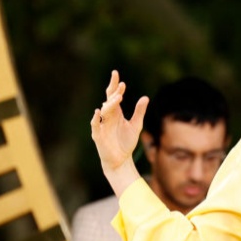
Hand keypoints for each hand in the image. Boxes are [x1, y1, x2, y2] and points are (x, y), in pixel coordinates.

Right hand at [90, 70, 148, 193]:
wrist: (121, 160)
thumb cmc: (126, 142)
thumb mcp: (136, 125)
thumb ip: (139, 112)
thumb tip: (145, 97)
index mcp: (116, 113)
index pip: (114, 96)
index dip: (116, 88)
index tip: (120, 79)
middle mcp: (108, 117)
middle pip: (109, 101)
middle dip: (113, 92)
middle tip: (120, 84)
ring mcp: (102, 125)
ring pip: (104, 111)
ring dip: (111, 104)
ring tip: (119, 98)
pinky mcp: (98, 135)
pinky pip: (95, 125)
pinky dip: (96, 119)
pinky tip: (98, 112)